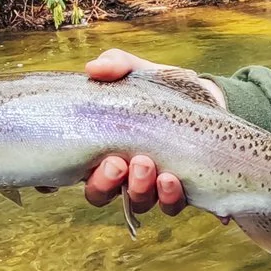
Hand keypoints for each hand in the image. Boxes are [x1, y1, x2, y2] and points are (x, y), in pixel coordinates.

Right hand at [82, 49, 217, 216]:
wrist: (207, 99)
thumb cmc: (161, 88)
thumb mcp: (137, 70)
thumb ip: (115, 65)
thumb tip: (93, 68)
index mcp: (102, 148)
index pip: (74, 175)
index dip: (64, 182)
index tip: (72, 173)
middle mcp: (122, 173)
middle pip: (100, 194)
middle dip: (106, 183)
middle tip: (117, 163)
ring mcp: (150, 185)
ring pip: (137, 202)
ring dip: (138, 189)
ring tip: (146, 165)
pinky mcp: (180, 189)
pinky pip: (170, 205)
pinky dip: (169, 196)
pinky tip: (171, 180)